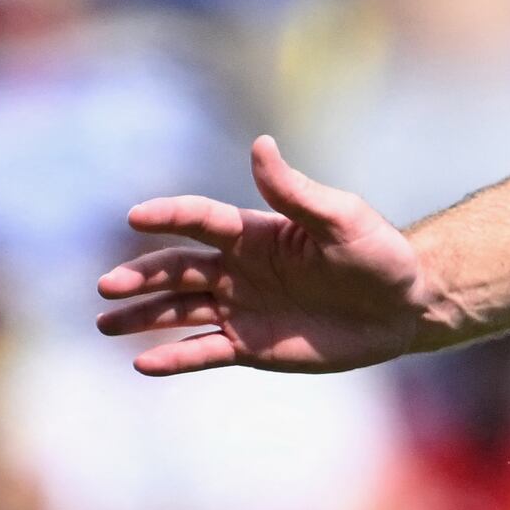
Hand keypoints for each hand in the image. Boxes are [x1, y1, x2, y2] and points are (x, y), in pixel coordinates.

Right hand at [95, 135, 448, 373]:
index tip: (136, 217)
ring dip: (143, 316)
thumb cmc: (378, 254)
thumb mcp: (342, 219)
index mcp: (254, 233)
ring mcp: (242, 308)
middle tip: (108, 287)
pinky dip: (175, 357)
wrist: (405, 307)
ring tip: (105, 323)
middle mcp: (239, 269)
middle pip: (178, 269)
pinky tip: (143, 364)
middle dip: (142, 277)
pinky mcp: (253, 346)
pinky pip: (206, 351)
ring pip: (180, 310)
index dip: (169, 215)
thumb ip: (296, 191)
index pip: (201, 219)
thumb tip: (260, 144)